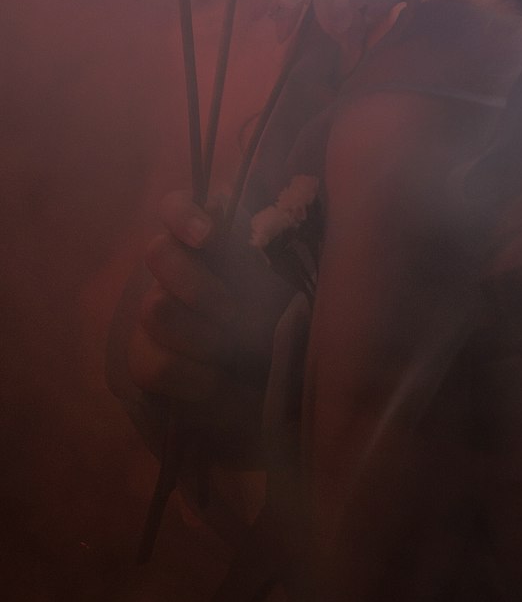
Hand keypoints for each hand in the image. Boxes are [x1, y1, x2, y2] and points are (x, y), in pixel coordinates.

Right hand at [126, 191, 291, 457]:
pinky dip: (192, 377)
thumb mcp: (296, 287)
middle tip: (235, 312)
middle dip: (199, 285)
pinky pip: (153, 364)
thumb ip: (284, 252)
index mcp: (213, 241)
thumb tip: (288, 228)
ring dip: (202, 335)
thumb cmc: (290, 327)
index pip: (175, 205)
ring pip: (155, 309)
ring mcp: (155, 314)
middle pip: (158, 253)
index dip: (184, 214)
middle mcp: (176, 270)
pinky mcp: (145, 362)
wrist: (278, 397)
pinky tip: (218, 384)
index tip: (209, 237)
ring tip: (234, 353)